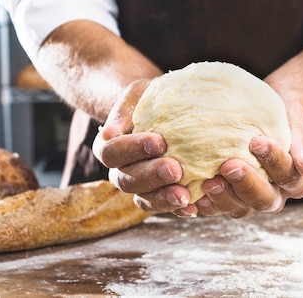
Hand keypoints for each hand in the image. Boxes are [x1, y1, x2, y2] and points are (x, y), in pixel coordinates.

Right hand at [92, 79, 193, 214]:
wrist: (167, 110)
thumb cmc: (151, 97)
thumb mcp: (138, 92)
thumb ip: (124, 109)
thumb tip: (108, 133)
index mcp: (108, 146)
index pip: (111, 152)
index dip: (132, 149)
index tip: (159, 141)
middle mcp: (119, 170)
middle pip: (126, 180)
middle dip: (151, 176)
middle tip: (175, 169)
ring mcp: (138, 186)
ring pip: (142, 199)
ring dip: (163, 198)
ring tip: (185, 195)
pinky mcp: (157, 196)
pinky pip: (162, 208)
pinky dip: (177, 210)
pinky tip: (193, 207)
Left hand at [194, 98, 302, 218]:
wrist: (265, 115)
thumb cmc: (283, 115)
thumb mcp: (296, 122)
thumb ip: (302, 143)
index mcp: (296, 180)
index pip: (288, 175)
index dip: (273, 161)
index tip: (256, 141)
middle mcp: (275, 195)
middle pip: (264, 199)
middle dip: (246, 184)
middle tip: (229, 165)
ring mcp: (250, 200)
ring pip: (240, 209)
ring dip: (224, 198)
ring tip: (209, 183)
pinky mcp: (229, 199)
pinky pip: (218, 208)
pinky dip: (205, 205)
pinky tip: (193, 195)